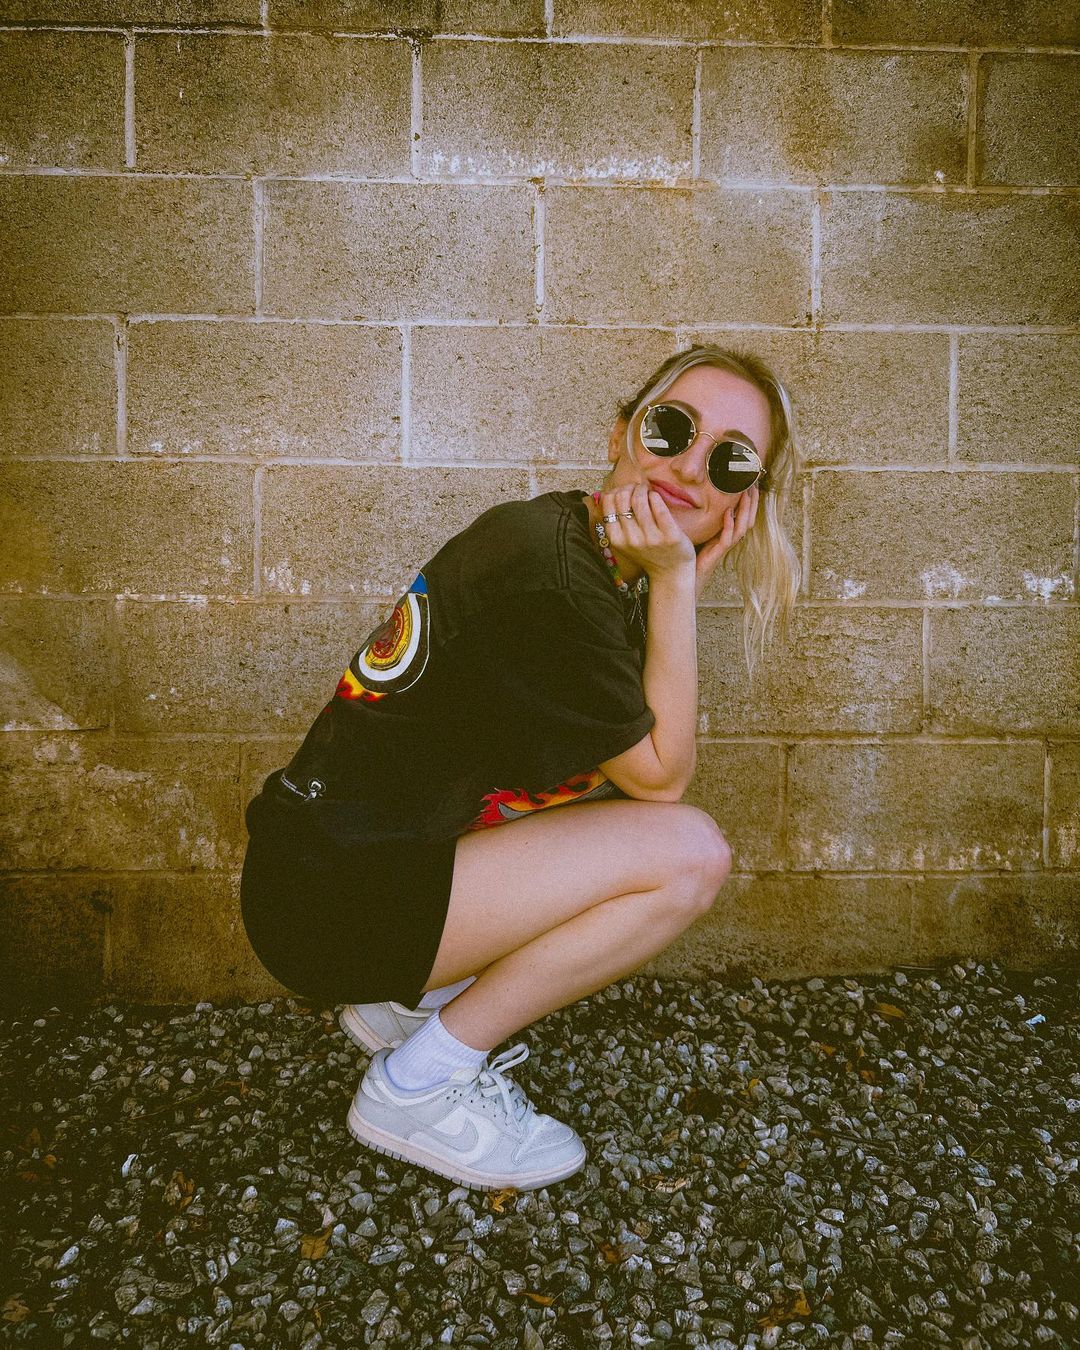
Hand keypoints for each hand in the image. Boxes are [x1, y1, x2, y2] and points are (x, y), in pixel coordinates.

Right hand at [594, 482, 695, 580]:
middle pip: (622, 498)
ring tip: (647, 491)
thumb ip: (617, 523)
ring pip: (640, 500)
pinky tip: (656, 497)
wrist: (671, 573)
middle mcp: (631, 540)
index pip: (608, 503)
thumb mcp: (626, 542)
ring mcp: (651, 538)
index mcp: (617, 539)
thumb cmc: (648, 553)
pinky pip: (659, 506)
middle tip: (638, 489)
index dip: (617, 491)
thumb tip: (609, 494)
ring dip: (643, 490)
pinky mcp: (670, 536)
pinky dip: (655, 496)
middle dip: (630, 488)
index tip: (626, 491)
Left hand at [693, 484, 760, 601]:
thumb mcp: (701, 531)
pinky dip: (729, 524)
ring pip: (742, 527)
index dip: (749, 501)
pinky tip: (728, 513)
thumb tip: (699, 496)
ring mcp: (725, 546)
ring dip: (745, 510)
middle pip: (748, 519)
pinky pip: (727, 538)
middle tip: (753, 485)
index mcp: (727, 533)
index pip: (744, 514)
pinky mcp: (718, 552)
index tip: (750, 483)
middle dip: (752, 502)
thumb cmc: (693, 553)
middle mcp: (730, 539)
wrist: (687, 575)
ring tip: (745, 495)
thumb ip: (705, 517)